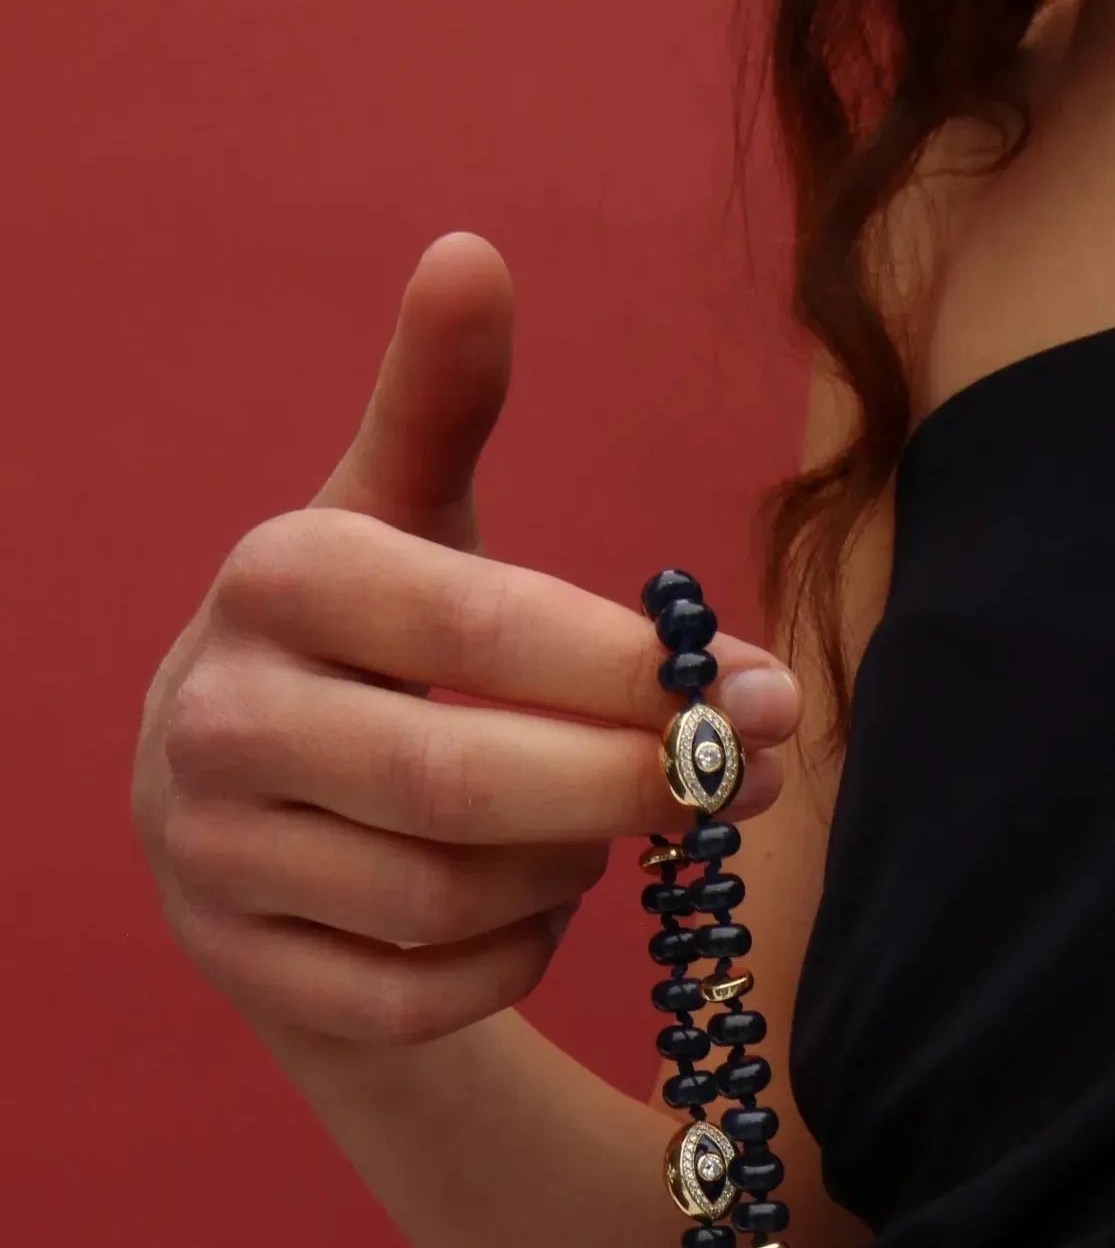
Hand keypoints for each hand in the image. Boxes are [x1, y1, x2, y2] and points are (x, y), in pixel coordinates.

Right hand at [132, 230, 802, 1051]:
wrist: (245, 807)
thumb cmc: (368, 651)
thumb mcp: (398, 521)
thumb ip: (444, 404)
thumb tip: (473, 253)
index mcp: (279, 576)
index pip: (478, 625)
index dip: (634, 673)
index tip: (763, 694)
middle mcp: (223, 714)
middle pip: (465, 783)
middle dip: (634, 788)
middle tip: (747, 782)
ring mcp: (218, 851)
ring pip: (450, 898)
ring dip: (576, 873)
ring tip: (622, 832)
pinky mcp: (245, 967)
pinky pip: (422, 994)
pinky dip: (514, 960)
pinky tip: (542, 911)